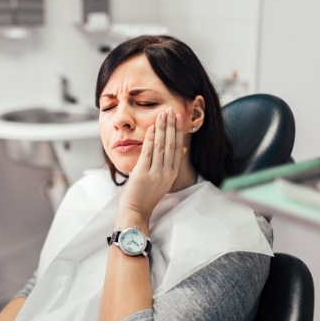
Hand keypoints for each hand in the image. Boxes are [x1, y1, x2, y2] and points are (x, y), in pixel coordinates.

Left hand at [119, 108, 185, 224]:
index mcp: (172, 173)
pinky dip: (150, 139)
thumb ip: (172, 163)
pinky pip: (148, 153)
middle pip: (172, 145)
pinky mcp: (143, 174)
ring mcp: (155, 174)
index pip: (178, 148)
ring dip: (162, 129)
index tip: (178, 118)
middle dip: (171, 126)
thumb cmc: (146, 195)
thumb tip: (183, 148)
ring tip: (163, 115)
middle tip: (171, 110)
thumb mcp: (163, 179)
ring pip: (161, 147)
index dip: (178, 131)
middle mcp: (166, 173)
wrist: (136, 210)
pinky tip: (152, 128)